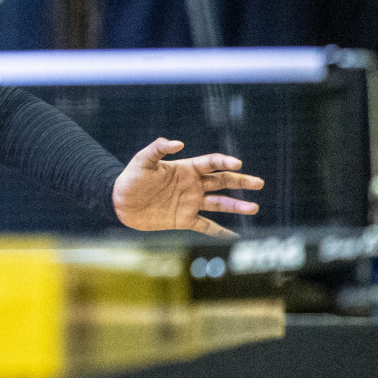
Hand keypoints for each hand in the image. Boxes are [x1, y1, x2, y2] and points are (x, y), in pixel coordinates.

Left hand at [112, 138, 263, 237]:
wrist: (119, 203)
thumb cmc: (130, 179)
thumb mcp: (142, 161)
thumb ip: (158, 149)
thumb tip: (177, 142)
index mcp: (185, 169)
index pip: (211, 163)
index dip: (225, 162)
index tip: (238, 163)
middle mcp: (192, 185)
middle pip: (221, 182)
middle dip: (241, 182)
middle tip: (259, 183)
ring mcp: (190, 203)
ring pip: (219, 203)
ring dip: (236, 205)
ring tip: (254, 207)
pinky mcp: (184, 219)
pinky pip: (206, 226)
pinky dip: (220, 231)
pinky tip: (235, 235)